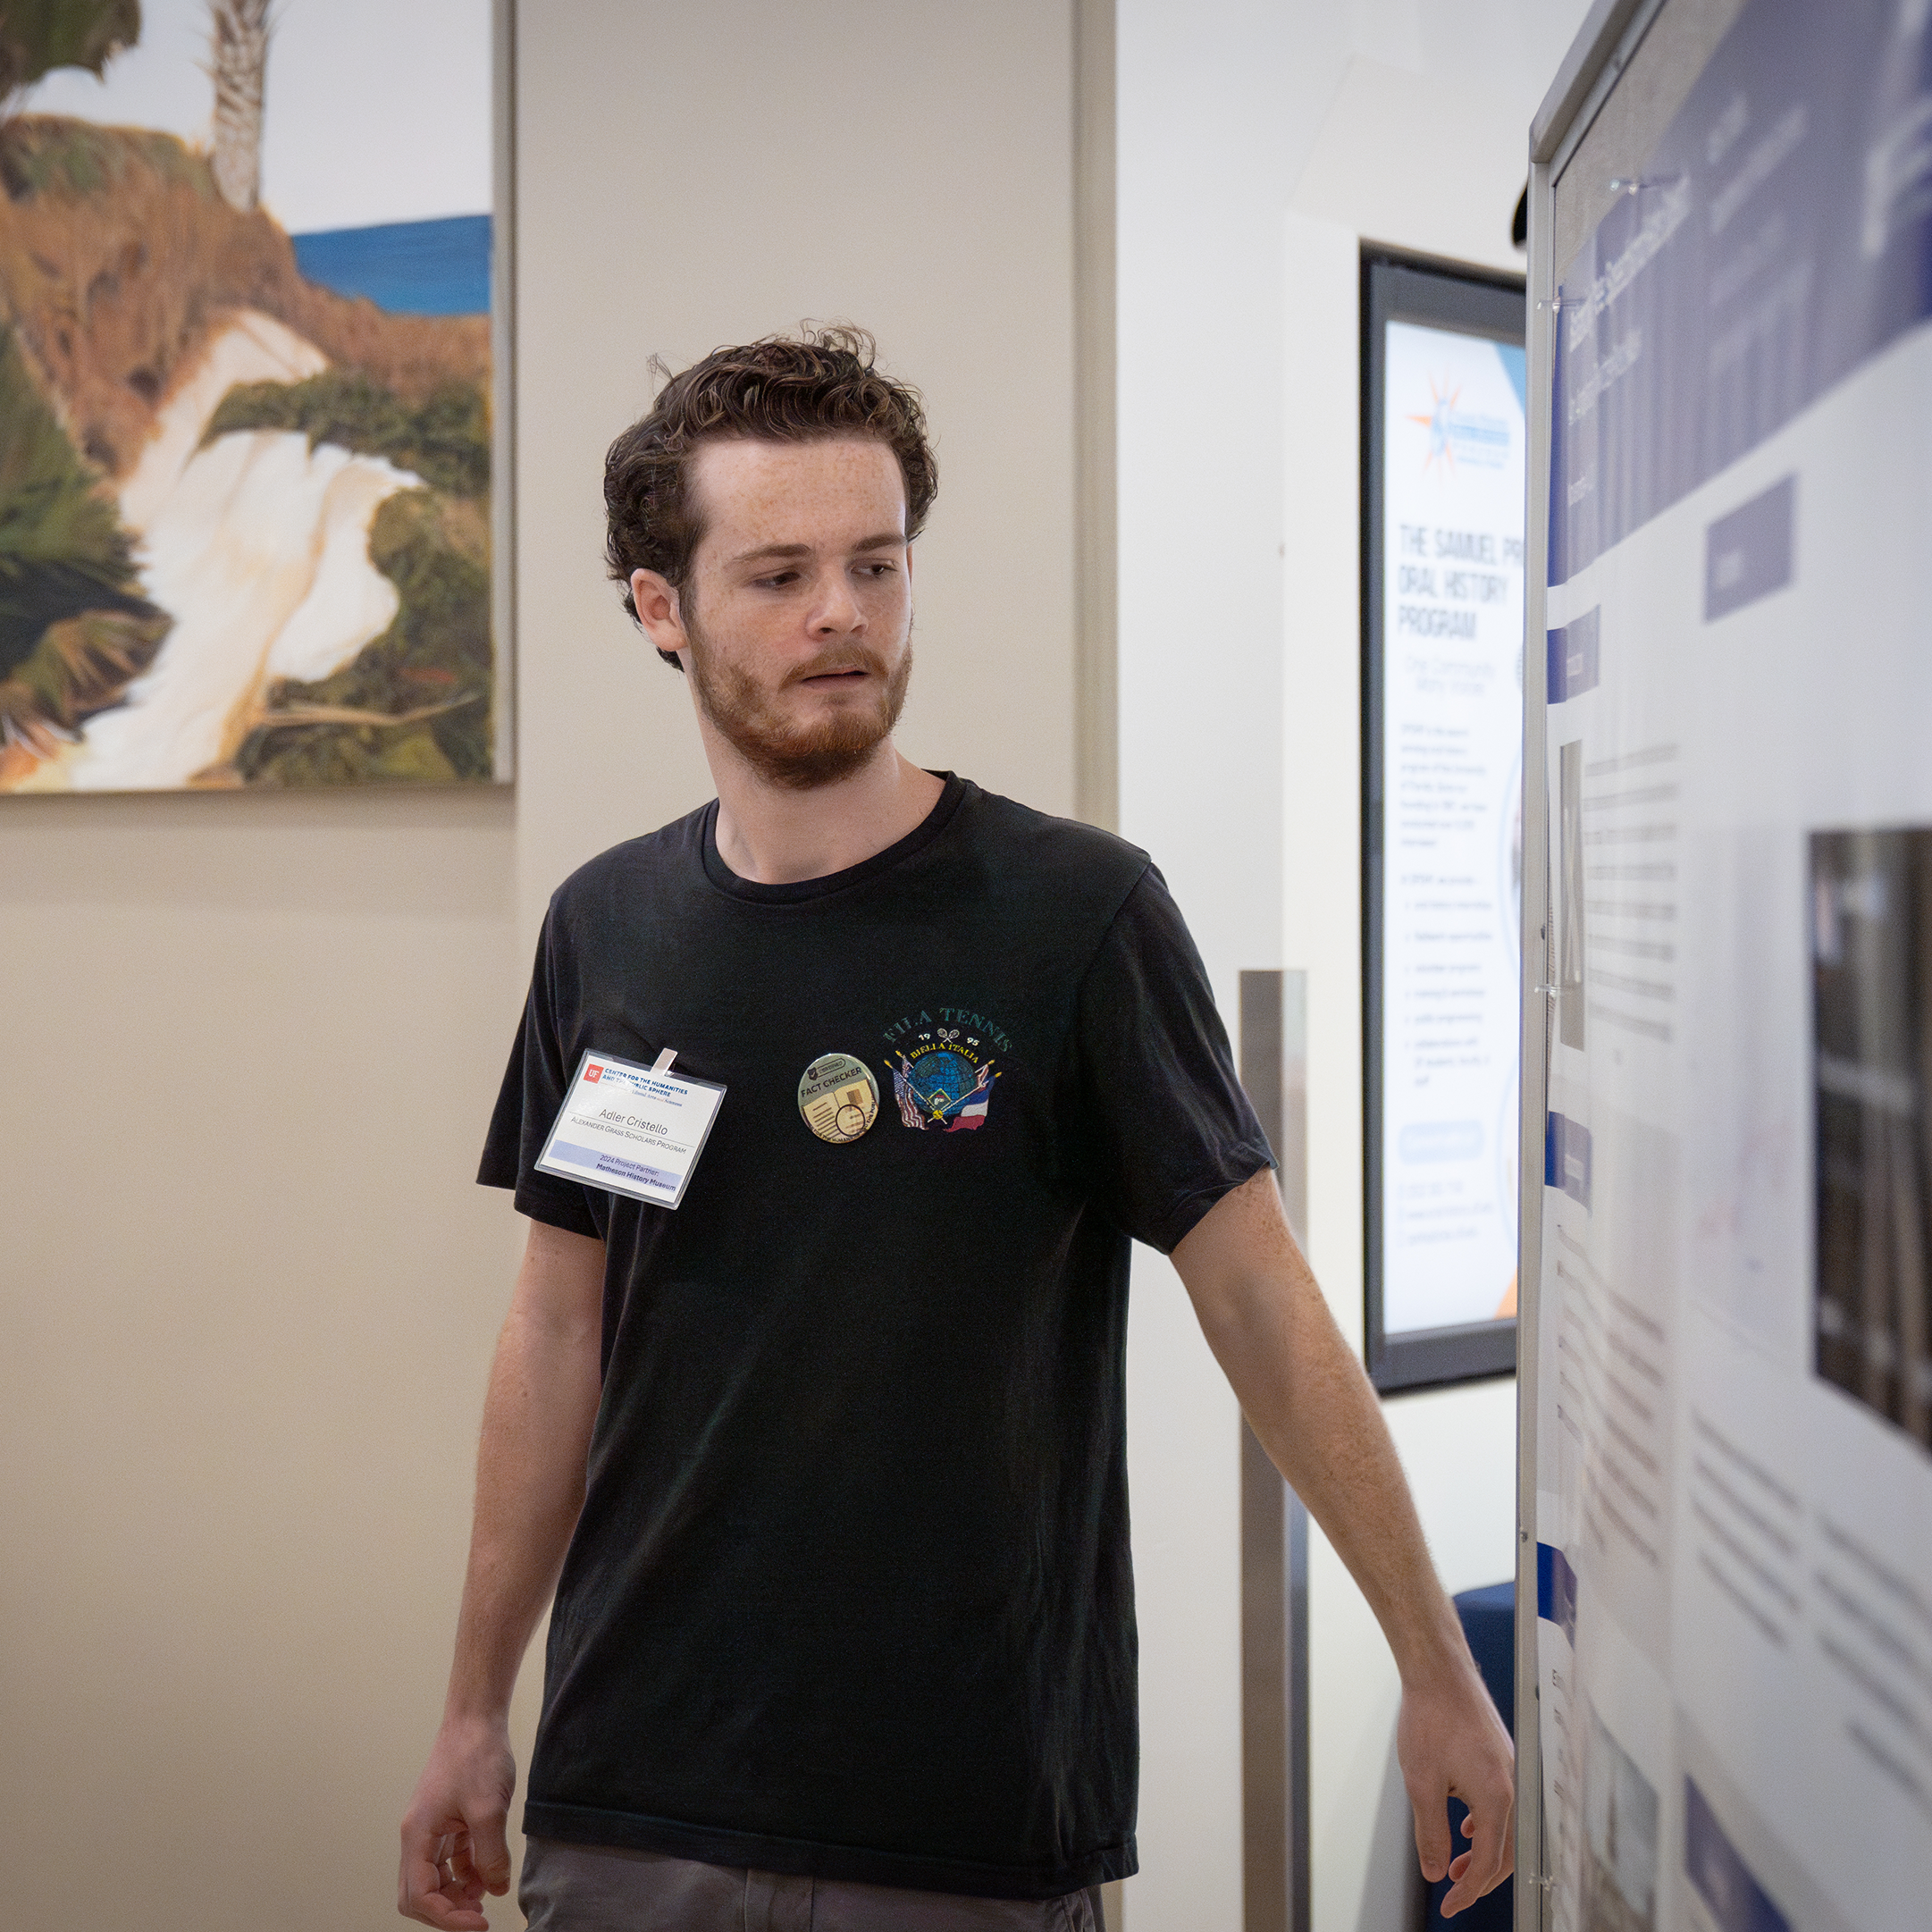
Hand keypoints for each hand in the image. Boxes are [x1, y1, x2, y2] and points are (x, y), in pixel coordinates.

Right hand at [398, 1714, 516, 1928]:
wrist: (476, 1718)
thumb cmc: (476, 1756)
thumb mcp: (489, 1809)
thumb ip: (491, 1856)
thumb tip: (497, 1890)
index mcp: (417, 1836)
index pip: (419, 1896)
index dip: (447, 1918)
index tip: (479, 1922)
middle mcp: (418, 1836)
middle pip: (419, 1894)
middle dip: (447, 1910)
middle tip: (480, 1917)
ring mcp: (432, 1828)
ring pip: (435, 1878)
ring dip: (457, 1893)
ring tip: (487, 1895)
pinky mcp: (448, 1820)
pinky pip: (450, 1859)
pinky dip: (466, 1872)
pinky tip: (488, 1874)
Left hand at [1396, 1664, 1515, 1918]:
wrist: (1439, 1669)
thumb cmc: (1430, 1717)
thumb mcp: (1422, 1783)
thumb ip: (1431, 1832)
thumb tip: (1435, 1870)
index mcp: (1496, 1798)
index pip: (1488, 1863)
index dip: (1468, 1891)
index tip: (1450, 1906)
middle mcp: (1512, 1785)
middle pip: (1504, 1851)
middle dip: (1479, 1877)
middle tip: (1455, 1892)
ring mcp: (1509, 1769)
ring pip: (1503, 1827)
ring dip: (1481, 1851)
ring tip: (1454, 1862)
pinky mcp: (1500, 1756)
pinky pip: (1500, 1803)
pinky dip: (1484, 1824)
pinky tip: (1465, 1824)